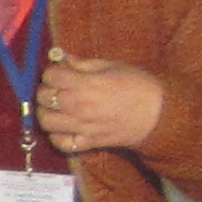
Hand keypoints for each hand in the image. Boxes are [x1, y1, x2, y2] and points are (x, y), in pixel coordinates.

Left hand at [34, 51, 163, 154]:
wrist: (158, 113)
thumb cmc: (138, 85)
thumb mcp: (111, 66)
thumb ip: (84, 64)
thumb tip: (63, 58)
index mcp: (85, 83)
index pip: (50, 76)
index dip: (52, 72)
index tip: (59, 72)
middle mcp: (79, 105)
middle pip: (44, 97)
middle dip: (45, 90)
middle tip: (55, 88)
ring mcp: (82, 126)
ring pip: (46, 122)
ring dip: (46, 113)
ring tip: (55, 108)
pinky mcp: (88, 142)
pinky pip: (61, 143)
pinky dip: (57, 136)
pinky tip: (62, 127)